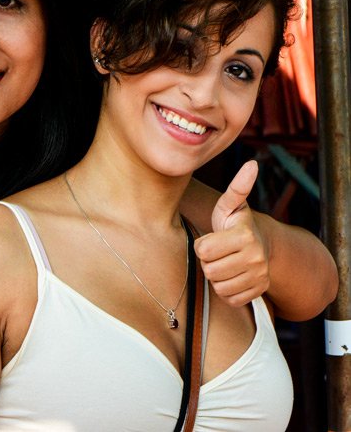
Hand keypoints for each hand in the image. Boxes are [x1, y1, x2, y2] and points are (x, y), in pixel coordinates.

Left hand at [194, 160, 268, 306]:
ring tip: (224, 262)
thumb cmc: (235, 224)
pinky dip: (225, 290)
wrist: (260, 246)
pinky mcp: (258, 292)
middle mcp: (256, 257)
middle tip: (218, 252)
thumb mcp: (231, 205)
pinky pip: (229, 298)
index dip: (202, 245)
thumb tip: (251, 164)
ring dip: (216, 276)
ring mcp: (259, 277)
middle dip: (208, 261)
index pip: (203, 250)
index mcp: (245, 235)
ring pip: (218, 285)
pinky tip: (231, 276)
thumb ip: (237, 187)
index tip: (212, 238)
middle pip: (209, 269)